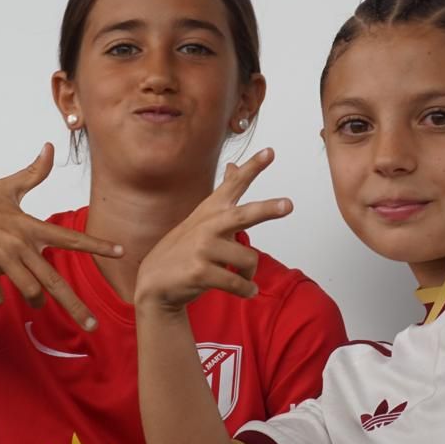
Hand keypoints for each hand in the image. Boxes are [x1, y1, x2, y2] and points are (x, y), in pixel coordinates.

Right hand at [0, 144, 123, 329]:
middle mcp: (20, 242)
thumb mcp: (5, 187)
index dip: (97, 245)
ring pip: (29, 292)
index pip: (70, 238)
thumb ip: (32, 173)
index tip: (121, 252)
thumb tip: (50, 147)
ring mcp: (1, 257)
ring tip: (29, 296)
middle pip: (55, 282)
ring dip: (31, 299)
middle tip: (93, 327)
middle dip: (77, 307)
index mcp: (29, 225)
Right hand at [133, 148, 291, 313]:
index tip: (270, 152)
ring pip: (248, 260)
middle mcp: (207, 225)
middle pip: (244, 215)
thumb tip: (234, 164)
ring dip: (249, 274)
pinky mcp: (200, 272)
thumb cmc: (185, 248)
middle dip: (268, 210)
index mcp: (210, 210)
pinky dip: (247, 290)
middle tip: (289, 204)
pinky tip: (247, 291)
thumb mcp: (202, 217)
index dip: (252, 168)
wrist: (155, 282)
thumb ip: (223, 194)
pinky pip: (238, 283)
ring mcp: (202, 248)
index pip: (234, 185)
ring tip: (242, 277)